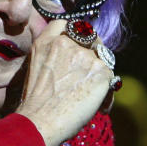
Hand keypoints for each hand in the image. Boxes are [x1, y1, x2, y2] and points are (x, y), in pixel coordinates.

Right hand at [14, 19, 115, 145]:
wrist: (39, 121)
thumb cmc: (35, 104)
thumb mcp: (36, 67)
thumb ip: (53, 55)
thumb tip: (74, 60)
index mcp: (47, 41)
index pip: (67, 24)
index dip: (76, 33)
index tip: (79, 45)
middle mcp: (66, 42)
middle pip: (90, 37)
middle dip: (93, 50)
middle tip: (91, 70)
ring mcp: (85, 55)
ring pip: (102, 57)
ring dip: (100, 73)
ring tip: (91, 94)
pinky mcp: (101, 70)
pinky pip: (111, 75)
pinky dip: (107, 91)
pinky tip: (98, 105)